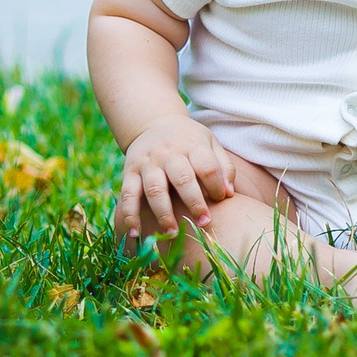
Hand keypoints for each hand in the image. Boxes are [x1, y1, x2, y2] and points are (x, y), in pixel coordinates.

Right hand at [114, 113, 234, 238]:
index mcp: (192, 145)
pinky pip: (128, 195)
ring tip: (172, 233)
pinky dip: (129, 215)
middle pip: (182, 179)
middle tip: (204, 223)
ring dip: (163, 214)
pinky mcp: (129, 172)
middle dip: (194, 203)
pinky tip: (135, 233)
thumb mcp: (210, 142)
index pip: (206, 166)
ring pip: (155, 190)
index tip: (221, 199)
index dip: (215, 185)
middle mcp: (168, 153)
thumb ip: (223, 166)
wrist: (153, 122)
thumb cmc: (188, 140)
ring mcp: (147, 163)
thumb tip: (228, 193)